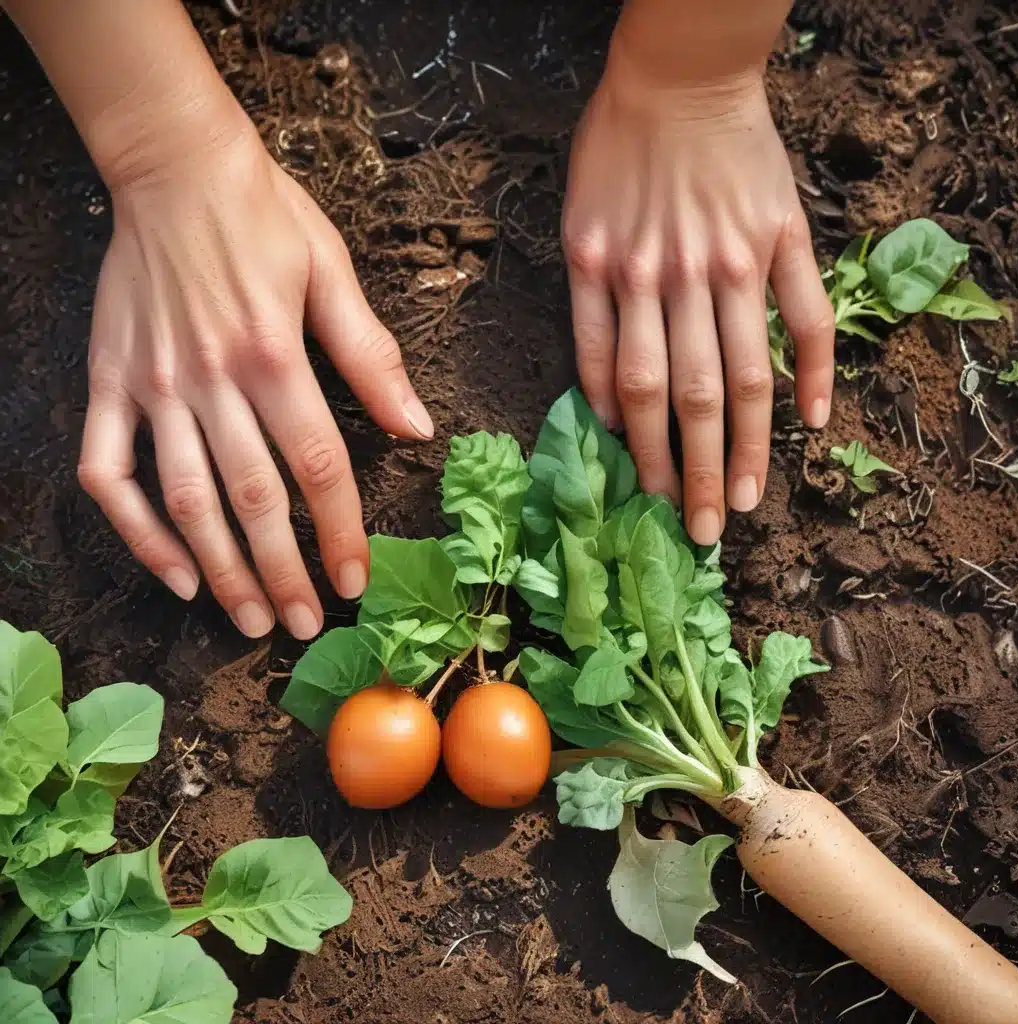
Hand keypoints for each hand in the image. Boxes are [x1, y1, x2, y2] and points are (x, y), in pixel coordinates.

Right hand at [78, 130, 432, 638]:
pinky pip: (108, 471)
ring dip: (221, 570)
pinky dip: (135, 528)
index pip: (318, 468)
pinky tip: (173, 572)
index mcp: (274, 356)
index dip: (340, 533)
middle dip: (282, 574)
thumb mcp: (331, 273)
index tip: (354, 583)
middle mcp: (211, 380)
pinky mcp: (108, 381)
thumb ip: (372, 357)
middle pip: (254, 501)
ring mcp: (152, 385)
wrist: (174, 165)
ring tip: (248, 621)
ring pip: (186, 500)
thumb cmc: (263, 215)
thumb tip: (419, 427)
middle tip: (302, 625)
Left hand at [562, 60, 833, 544]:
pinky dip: (813, 372)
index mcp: (608, 274)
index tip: (650, 498)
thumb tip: (602, 403)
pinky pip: (804, 315)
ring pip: (743, 371)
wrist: (680, 75)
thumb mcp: (577, 230)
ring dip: (748, 446)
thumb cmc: (617, 155)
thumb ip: (589, 315)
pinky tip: (814, 424)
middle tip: (702, 530)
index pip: (624, 388)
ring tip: (748, 501)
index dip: (638, 452)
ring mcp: (730, 258)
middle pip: (684, 396)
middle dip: (693, 473)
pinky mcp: (781, 237)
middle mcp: (669, 275)